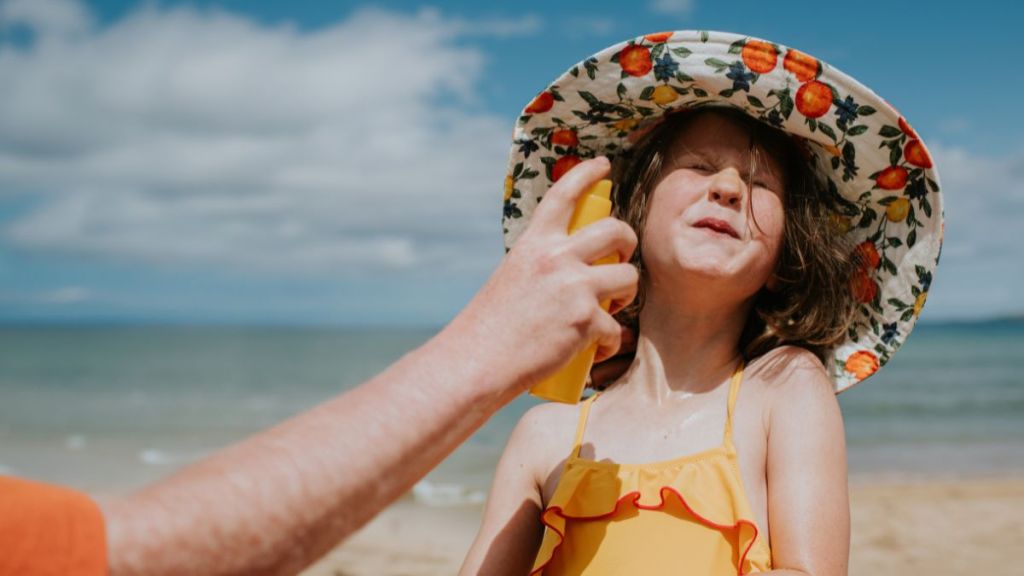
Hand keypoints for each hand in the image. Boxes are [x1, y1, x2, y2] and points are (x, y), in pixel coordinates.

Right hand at [452, 156, 638, 392]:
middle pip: (616, 230)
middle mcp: (556, 257)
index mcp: (534, 243)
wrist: (476, 361)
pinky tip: (596, 349)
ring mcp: (574, 288)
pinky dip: (610, 341)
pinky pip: (616, 328)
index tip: (602, 165)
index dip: (586, 174)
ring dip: (627, 294)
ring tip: (611, 308)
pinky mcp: (585, 321)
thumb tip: (572, 270)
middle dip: (629, 242)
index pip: (564, 195)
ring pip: (629, 277)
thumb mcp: (512, 277)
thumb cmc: (490, 326)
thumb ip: (541, 266)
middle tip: (622, 259)